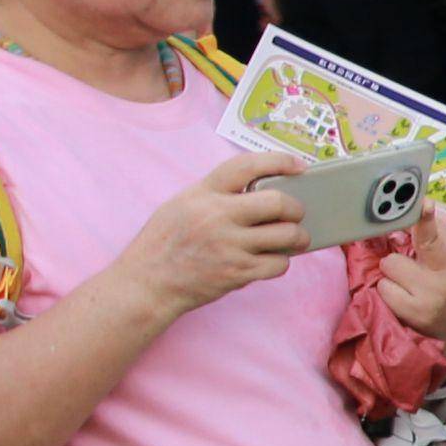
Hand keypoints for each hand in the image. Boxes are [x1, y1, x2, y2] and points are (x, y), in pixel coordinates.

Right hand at [125, 153, 312, 319]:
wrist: (146, 284)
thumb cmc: (164, 243)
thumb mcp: (181, 205)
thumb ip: (216, 194)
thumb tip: (261, 188)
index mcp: (202, 194)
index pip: (246, 166)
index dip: (279, 161)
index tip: (298, 167)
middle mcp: (216, 216)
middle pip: (278, 202)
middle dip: (296, 208)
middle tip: (296, 214)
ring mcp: (228, 245)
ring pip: (287, 234)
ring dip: (298, 237)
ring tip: (294, 239)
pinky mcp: (237, 272)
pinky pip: (279, 264)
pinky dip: (281, 262)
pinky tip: (271, 260)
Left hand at [377, 207, 445, 360]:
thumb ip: (440, 239)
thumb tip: (417, 209)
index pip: (439, 235)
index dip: (426, 219)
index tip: (422, 203)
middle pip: (409, 248)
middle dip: (402, 252)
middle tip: (408, 264)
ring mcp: (430, 296)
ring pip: (390, 264)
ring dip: (392, 274)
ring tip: (406, 286)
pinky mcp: (412, 312)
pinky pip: (383, 287)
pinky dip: (388, 292)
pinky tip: (403, 300)